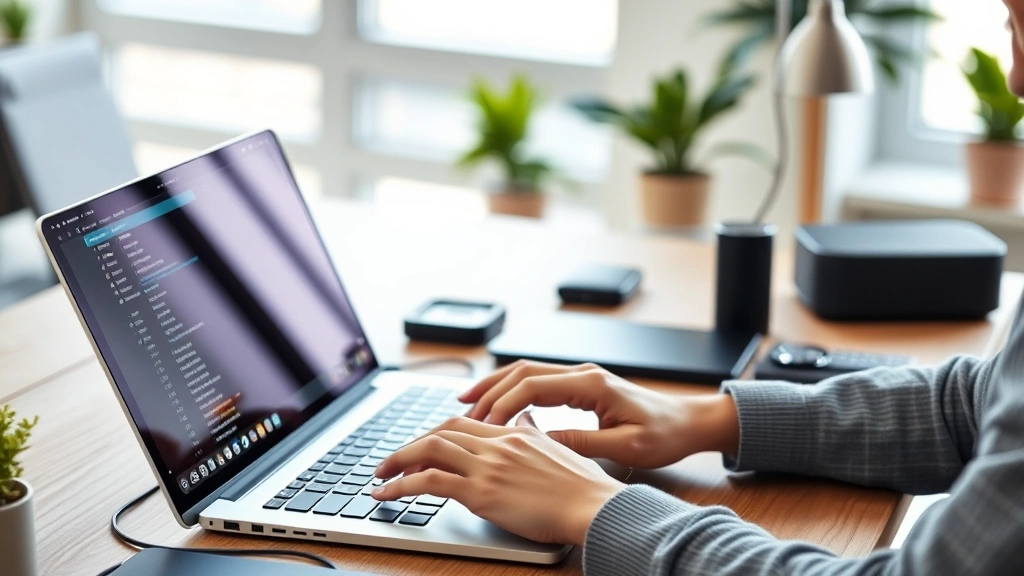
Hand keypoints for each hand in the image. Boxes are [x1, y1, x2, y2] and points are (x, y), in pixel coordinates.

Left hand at [372, 413, 623, 545]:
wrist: (595, 506)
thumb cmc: (583, 488)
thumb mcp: (556, 450)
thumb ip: (533, 434)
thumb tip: (522, 422)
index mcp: (514, 433)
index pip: (463, 423)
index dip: (435, 432)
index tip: (420, 445)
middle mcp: (497, 444)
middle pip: (440, 432)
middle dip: (410, 445)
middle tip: (391, 461)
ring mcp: (488, 466)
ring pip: (428, 450)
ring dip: (397, 461)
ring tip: (379, 477)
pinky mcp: (481, 492)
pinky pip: (430, 481)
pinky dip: (401, 485)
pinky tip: (388, 494)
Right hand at [459, 360, 739, 468]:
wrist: (688, 422)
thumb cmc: (663, 435)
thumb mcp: (624, 447)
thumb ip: (581, 443)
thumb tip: (540, 442)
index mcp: (592, 384)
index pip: (534, 387)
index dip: (504, 405)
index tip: (486, 427)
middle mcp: (583, 373)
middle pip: (523, 372)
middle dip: (489, 390)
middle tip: (462, 412)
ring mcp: (582, 376)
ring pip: (527, 373)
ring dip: (497, 387)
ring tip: (468, 404)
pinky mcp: (582, 385)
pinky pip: (539, 382)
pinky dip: (513, 390)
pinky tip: (499, 405)